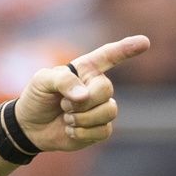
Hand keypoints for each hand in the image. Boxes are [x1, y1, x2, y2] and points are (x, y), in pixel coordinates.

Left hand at [13, 35, 149, 151]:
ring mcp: (100, 108)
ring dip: (83, 118)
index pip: (110, 56)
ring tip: (67, 118)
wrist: (30, 126)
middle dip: (83, 101)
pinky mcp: (99, 128)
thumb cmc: (36, 97)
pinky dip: (83, 133)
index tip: (145, 42)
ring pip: (109, 112)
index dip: (127, 49)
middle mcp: (96, 86)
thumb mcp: (41, 81)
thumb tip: (85, 96)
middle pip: (106, 90)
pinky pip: (104, 131)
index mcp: (85, 69)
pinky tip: (70, 130)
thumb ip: (63, 81)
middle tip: (64, 105)